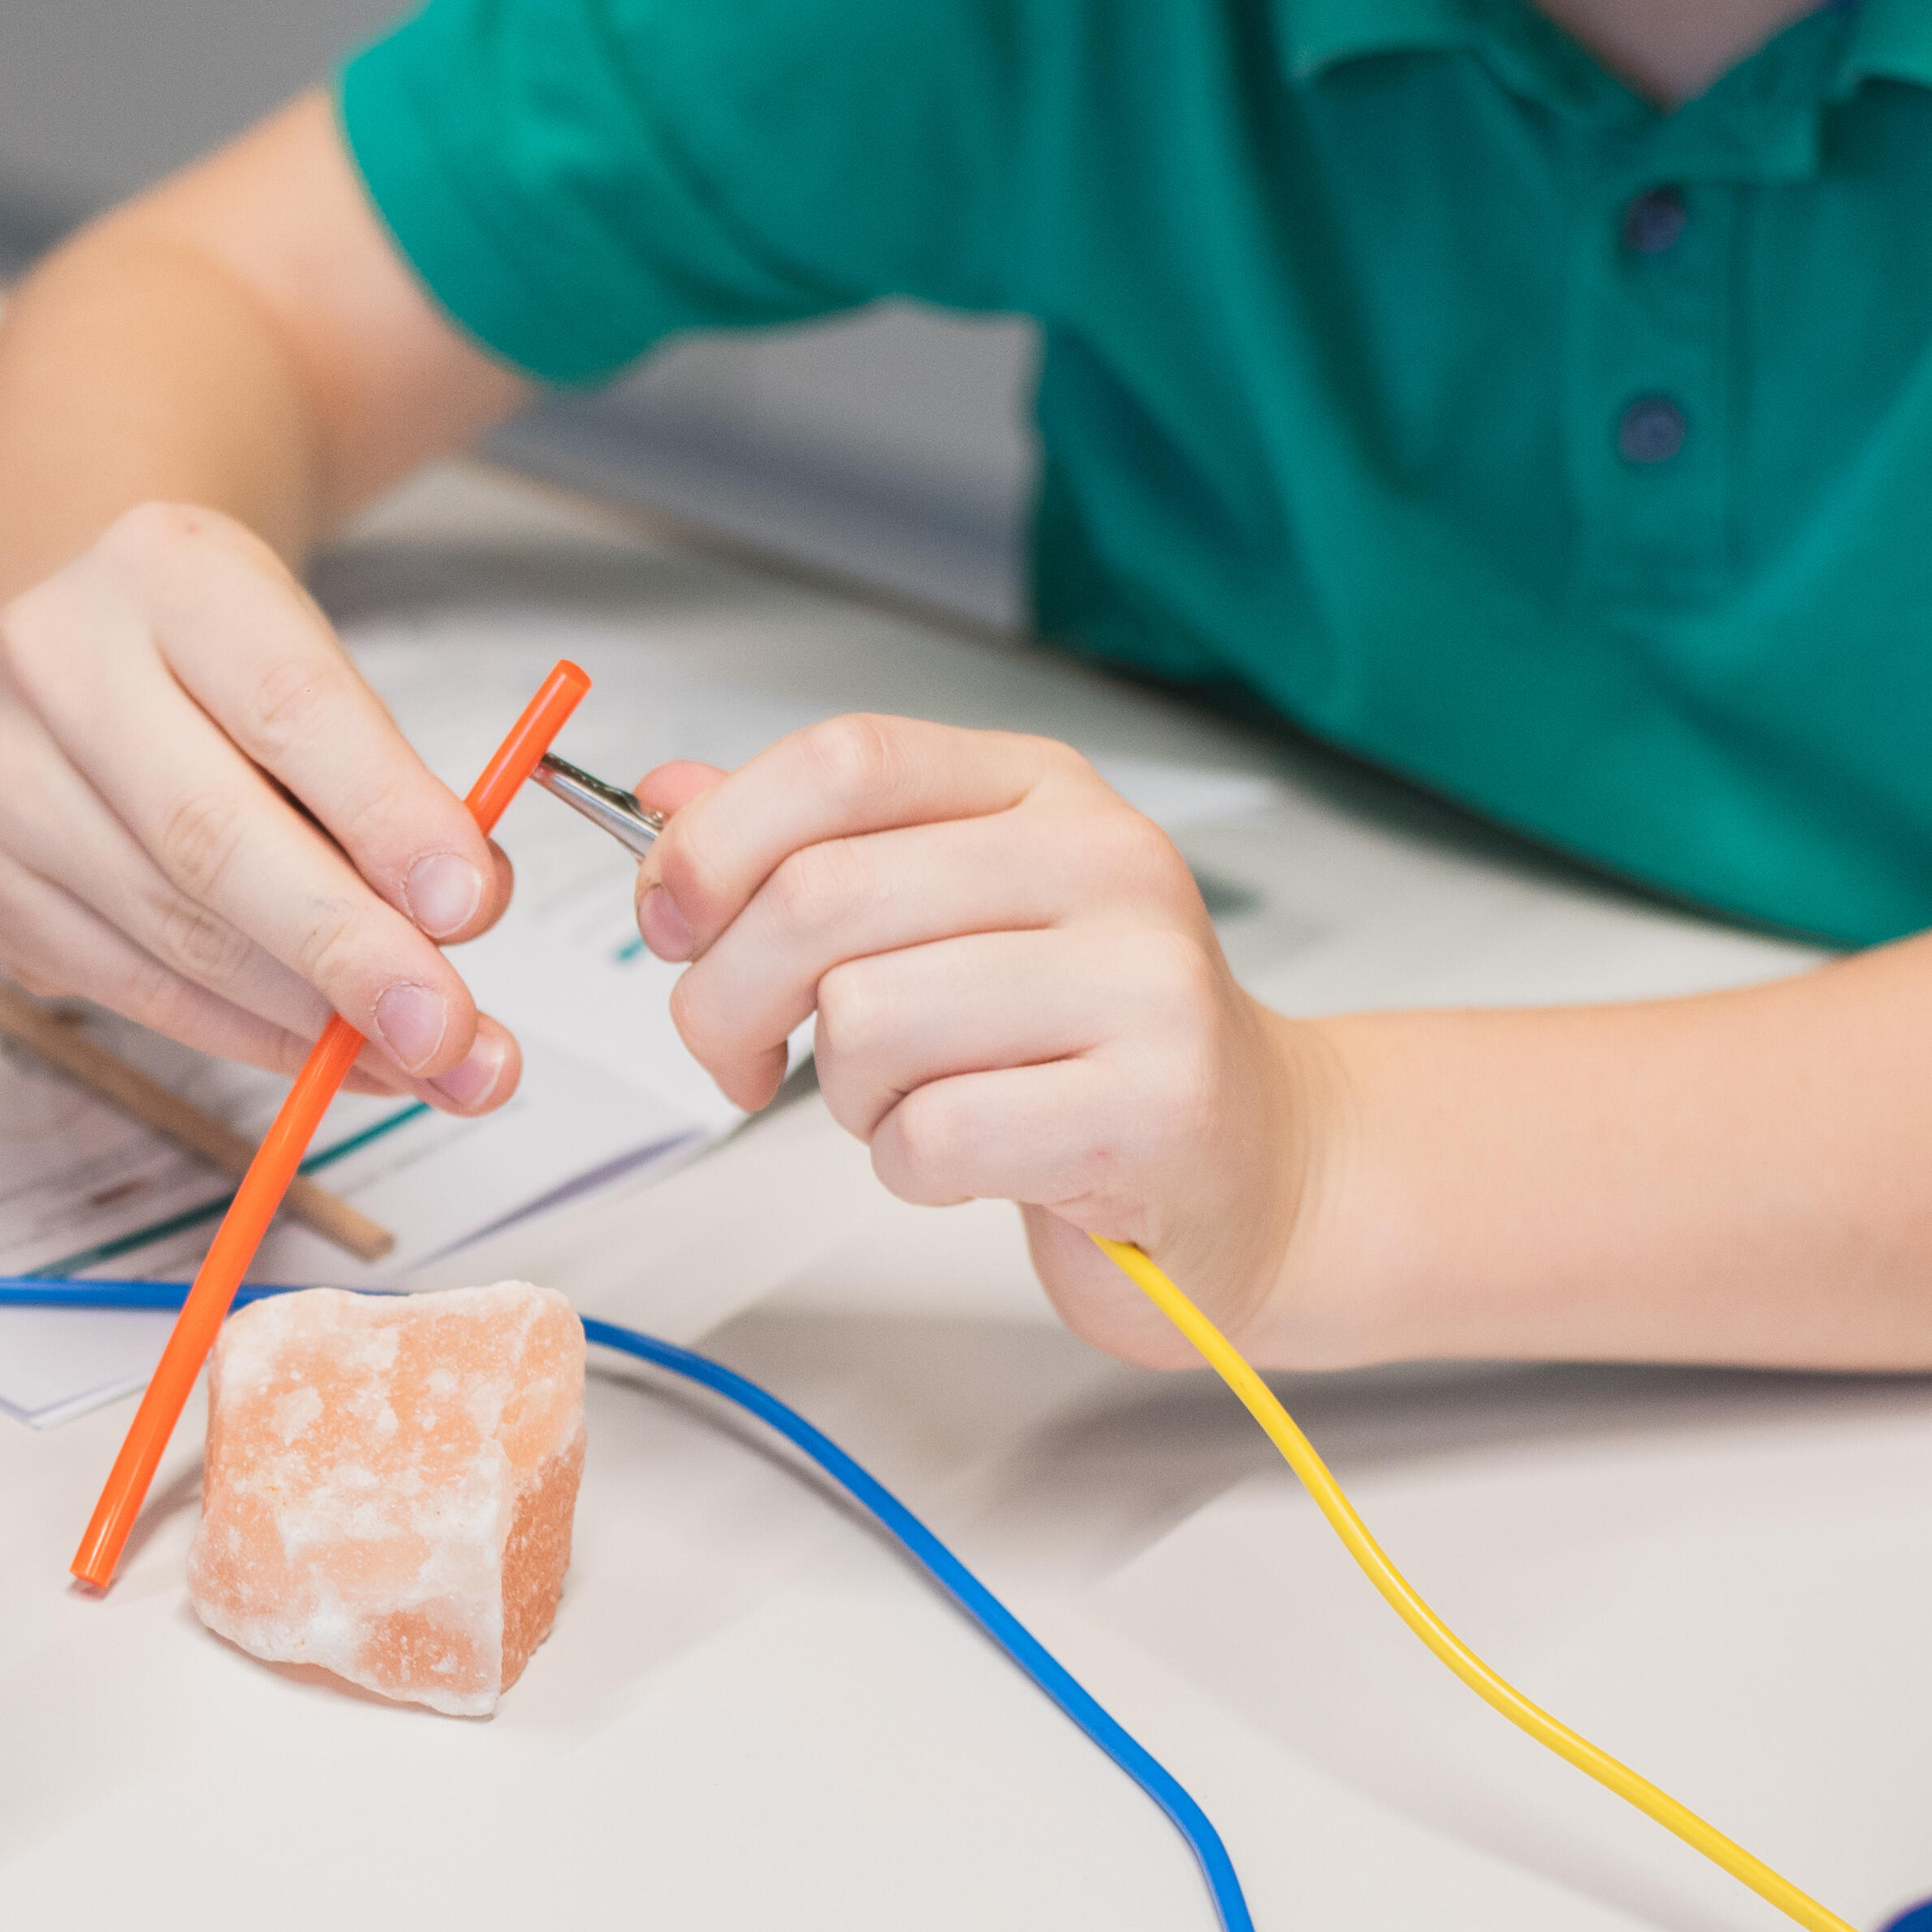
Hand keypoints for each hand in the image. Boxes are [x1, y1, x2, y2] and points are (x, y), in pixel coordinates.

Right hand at [0, 502, 521, 1109]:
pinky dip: (252, 1037)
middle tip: (444, 1025)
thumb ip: (389, 781)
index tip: (468, 904)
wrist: (86, 655)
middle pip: (209, 835)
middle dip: (345, 947)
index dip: (382, 813)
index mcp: (163, 573)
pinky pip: (141, 991)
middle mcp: (55, 665)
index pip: (283, 702)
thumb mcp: (320, 666)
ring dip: (313, 1017)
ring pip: (176, 932)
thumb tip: (457, 914)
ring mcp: (5, 783)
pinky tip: (335, 1055)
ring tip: (424, 1056)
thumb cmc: (225, 665)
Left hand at [631, 715, 1351, 1356]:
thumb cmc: (1087, 1052)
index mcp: (1040, 792)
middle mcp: (1102, 862)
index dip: (716, 841)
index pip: (844, 761)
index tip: (671, 921)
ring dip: (843, 1095)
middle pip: (822, 896)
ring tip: (912, 1104)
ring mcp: (1141, 980)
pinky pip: (930, 1136)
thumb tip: (668, 796)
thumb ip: (811, 853)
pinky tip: (972, 1162)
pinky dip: (909, 1170)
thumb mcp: (948, 922)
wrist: (1262, 1168)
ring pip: (865, 1020)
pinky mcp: (1154, 1107)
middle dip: (727, 996)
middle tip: (740, 1055)